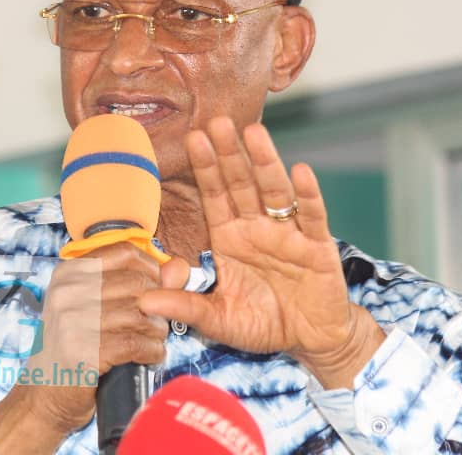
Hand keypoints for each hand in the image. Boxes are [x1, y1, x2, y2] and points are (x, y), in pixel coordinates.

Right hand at [0, 242, 169, 450]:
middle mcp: (67, 291)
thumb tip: (180, 267)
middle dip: (158, 305)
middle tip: (155, 324)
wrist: (44, 394)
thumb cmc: (77, 346)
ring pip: (140, 314)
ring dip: (157, 331)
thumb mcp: (100, 306)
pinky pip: (135, 343)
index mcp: (70, 272)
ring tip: (152, 340)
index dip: (152, 270)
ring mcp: (72, 321)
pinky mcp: (83, 351)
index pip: (125, 253)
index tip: (156, 291)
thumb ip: (143, 283)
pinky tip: (149, 356)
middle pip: (138, 283)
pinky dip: (151, 351)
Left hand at [138, 116, 385, 389]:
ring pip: (275, 191)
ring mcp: (289, 233)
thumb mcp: (218, 319)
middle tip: (216, 120)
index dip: (204, 167)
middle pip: (242, 183)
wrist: (310, 339)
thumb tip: (144, 303)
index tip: (192, 138)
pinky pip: (313, 217)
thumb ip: (185, 307)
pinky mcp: (318, 247)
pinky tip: (301, 172)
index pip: (215, 195)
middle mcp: (258, 227)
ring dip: (265, 162)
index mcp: (231, 237)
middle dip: (229, 153)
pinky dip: (308, 195)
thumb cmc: (264, 323)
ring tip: (253, 133)